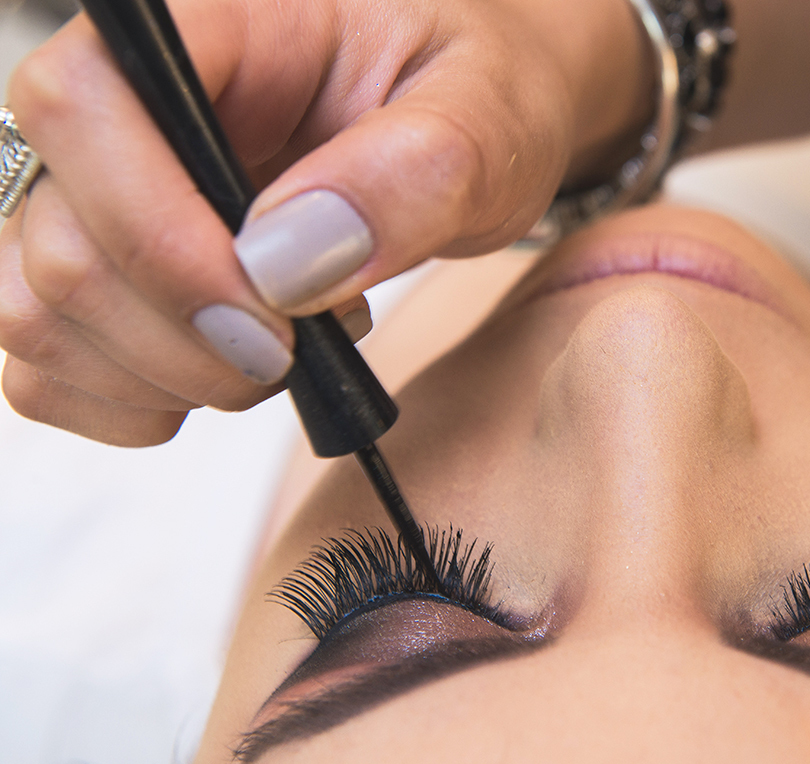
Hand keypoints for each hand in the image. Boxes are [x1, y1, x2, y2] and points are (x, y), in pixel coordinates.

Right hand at [0, 0, 651, 444]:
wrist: (463, 127)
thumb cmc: (472, 97)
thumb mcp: (485, 118)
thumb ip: (413, 172)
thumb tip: (289, 262)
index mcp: (209, 26)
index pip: (85, 105)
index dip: (158, 234)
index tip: (274, 317)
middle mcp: (125, 105)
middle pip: (58, 240)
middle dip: (186, 339)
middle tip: (304, 352)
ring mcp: (99, 190)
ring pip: (35, 313)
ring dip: (163, 377)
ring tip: (285, 351)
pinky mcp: (104, 266)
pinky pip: (44, 363)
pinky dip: (128, 401)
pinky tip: (224, 380)